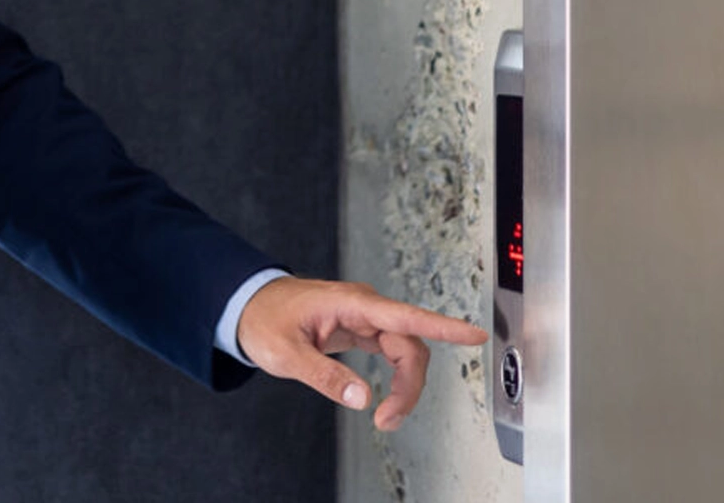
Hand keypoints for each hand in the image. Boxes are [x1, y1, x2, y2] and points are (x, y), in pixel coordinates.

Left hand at [235, 276, 486, 430]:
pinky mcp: (362, 329)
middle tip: (387, 421)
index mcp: (350, 302)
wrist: (249, 306)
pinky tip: (387, 401)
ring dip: (404, 387)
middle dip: (409, 386)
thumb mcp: (285, 353)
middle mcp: (364, 306)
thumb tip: (364, 398)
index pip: (404, 315)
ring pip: (405, 352)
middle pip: (410, 345)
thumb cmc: (264, 321)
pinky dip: (396, 380)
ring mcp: (365, 317)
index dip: (442, 326)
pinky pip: (393, 354)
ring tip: (385, 419)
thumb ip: (323, 375)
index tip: (474, 334)